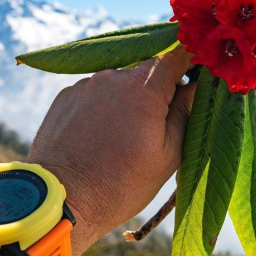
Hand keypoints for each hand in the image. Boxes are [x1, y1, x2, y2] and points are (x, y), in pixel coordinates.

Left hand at [27, 46, 194, 255]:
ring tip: (122, 139)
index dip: (190, 64)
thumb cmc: (120, 184)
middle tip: (156, 127)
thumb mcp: (167, 156)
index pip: (176, 56)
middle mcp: (112, 77)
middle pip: (145, 72)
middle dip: (156, 92)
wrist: (60, 200)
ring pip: (118, 85)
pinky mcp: (64, 98)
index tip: (195, 80)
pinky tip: (98, 138)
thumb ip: (185, 114)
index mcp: (143, 89)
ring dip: (126, 102)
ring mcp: (84, 86)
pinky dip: (101, 109)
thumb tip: (196, 86)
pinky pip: (93, 95)